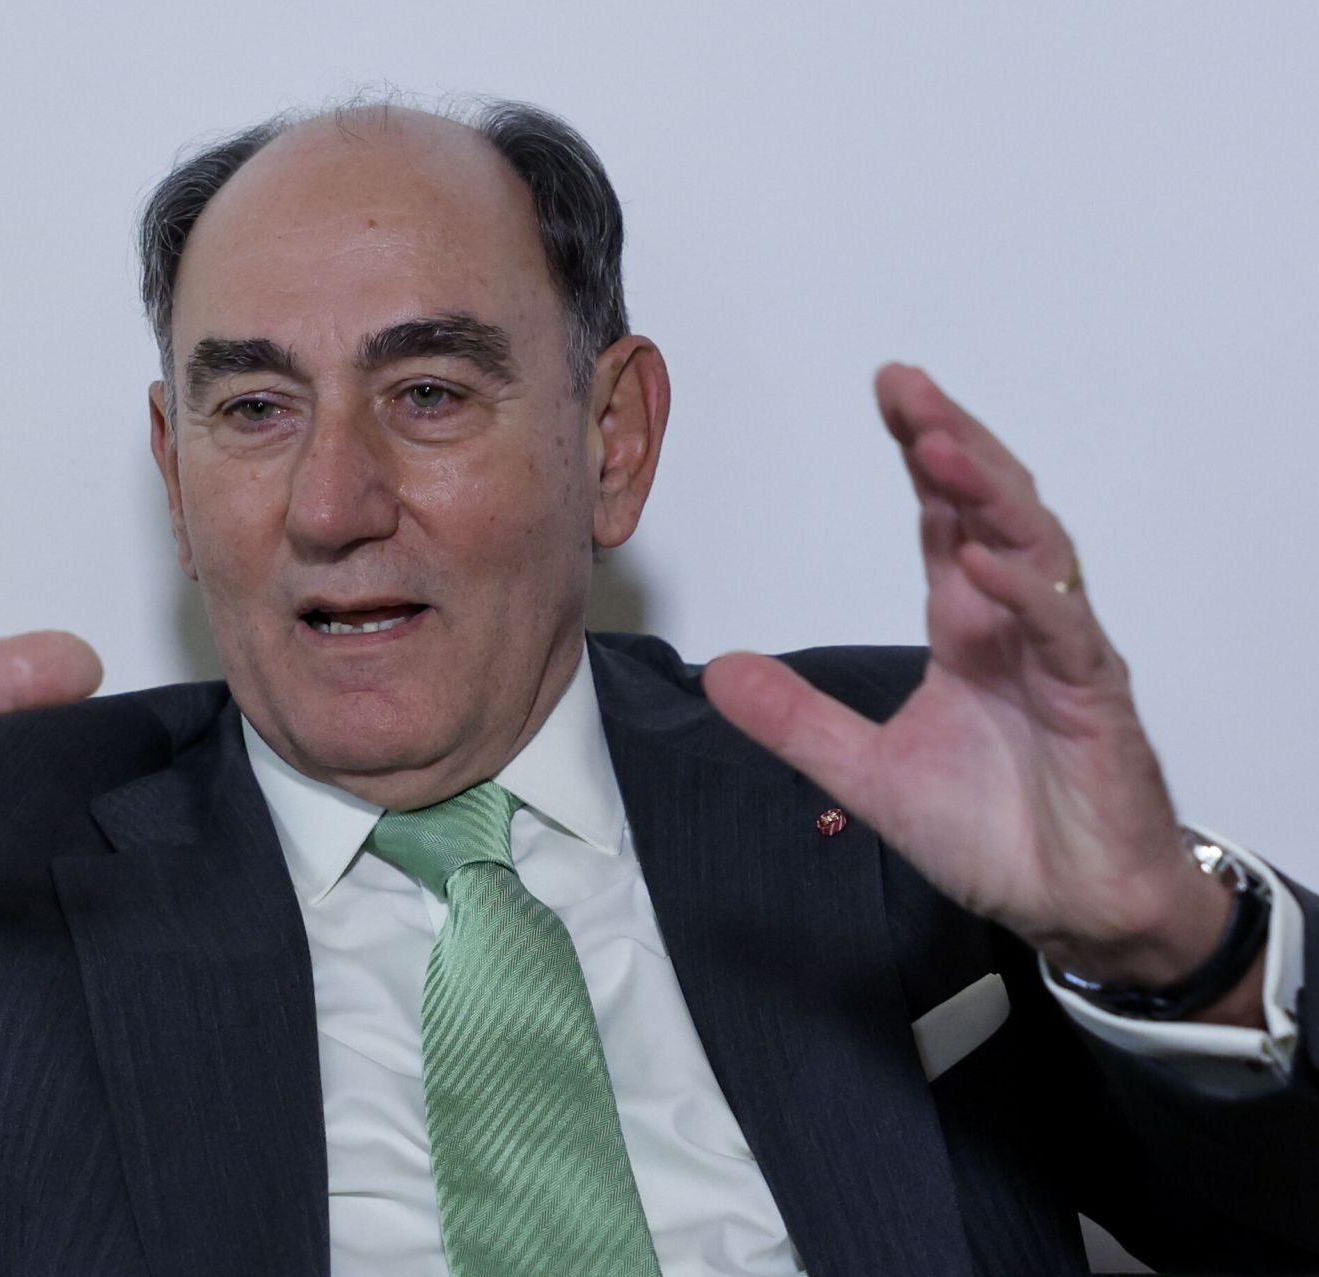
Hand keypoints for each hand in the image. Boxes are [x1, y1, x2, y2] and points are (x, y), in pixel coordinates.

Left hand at [702, 365, 1244, 1005]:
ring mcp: (1062, 658)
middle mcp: (1018, 625)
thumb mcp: (866, 776)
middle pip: (992, 510)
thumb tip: (719, 673)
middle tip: (907, 387)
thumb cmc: (996, 834)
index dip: (921, 451)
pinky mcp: (1098, 707)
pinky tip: (988, 565)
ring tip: (938, 448)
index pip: (945, 519)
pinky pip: (1068, 638)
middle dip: (953, 443)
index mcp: (969, 627)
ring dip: (988, 499)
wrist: (1071, 910)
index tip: (888, 391)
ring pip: (1035, 553)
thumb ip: (796, 723)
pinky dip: (1030, 600)